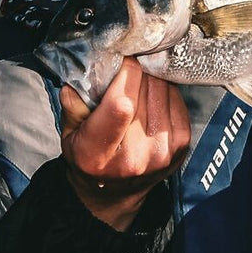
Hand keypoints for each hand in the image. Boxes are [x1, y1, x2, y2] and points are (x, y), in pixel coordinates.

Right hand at [60, 57, 190, 230]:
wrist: (114, 193)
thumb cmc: (89, 157)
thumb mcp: (69, 134)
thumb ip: (73, 104)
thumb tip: (83, 72)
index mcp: (98, 155)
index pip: (121, 105)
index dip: (126, 74)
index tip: (123, 59)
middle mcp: (134, 158)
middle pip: (145, 93)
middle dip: (138, 72)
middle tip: (130, 68)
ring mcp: (162, 153)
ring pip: (163, 91)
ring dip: (152, 79)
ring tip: (139, 84)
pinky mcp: (181, 145)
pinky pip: (176, 99)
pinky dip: (165, 90)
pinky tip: (152, 96)